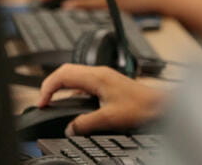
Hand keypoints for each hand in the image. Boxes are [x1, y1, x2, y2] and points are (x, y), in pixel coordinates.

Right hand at [37, 64, 165, 134]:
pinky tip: (73, 104)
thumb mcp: (109, 118)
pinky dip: (72, 91)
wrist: (160, 105)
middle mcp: (99, 72)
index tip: (42, 102)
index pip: (62, 75)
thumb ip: (85, 123)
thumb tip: (70, 129)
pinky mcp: (108, 83)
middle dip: (50, 85)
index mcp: (96, 76)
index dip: (47, 88)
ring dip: (61, 87)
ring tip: (53, 101)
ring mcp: (104, 76)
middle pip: (65, 72)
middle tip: (43, 101)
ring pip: (74, 76)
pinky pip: (83, 83)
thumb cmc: (141, 107)